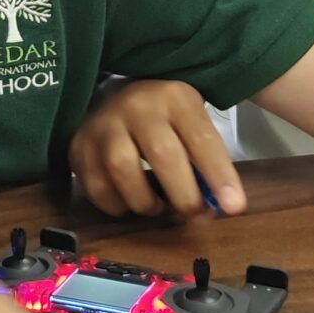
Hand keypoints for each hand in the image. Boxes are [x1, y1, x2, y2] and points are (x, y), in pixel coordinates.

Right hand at [67, 79, 245, 220]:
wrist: (113, 96)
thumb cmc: (164, 116)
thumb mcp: (191, 121)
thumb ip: (207, 158)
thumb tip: (223, 205)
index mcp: (175, 98)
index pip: (201, 138)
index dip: (219, 175)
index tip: (234, 206)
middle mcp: (137, 106)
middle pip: (162, 155)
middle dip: (184, 195)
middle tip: (195, 216)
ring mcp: (104, 124)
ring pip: (122, 170)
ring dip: (146, 202)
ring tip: (158, 208)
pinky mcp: (79, 146)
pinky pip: (96, 187)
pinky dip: (117, 205)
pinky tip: (130, 203)